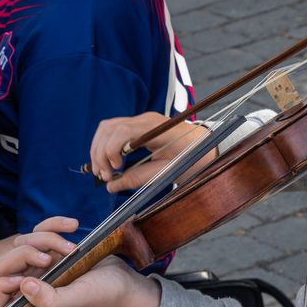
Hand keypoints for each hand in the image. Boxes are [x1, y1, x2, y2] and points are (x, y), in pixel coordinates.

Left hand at [0, 217, 160, 306]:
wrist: (127, 283)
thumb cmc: (105, 297)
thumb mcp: (78, 300)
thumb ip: (49, 300)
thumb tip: (22, 285)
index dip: (0, 287)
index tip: (25, 277)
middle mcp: (30, 289)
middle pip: (1, 267)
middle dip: (23, 256)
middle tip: (48, 259)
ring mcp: (41, 268)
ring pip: (22, 243)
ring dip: (45, 238)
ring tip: (71, 248)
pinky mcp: (53, 250)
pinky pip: (41, 229)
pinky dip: (55, 223)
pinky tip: (73, 226)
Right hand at [89, 112, 210, 191]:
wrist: (207, 147)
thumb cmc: (192, 159)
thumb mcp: (167, 172)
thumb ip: (138, 178)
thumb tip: (111, 187)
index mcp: (154, 128)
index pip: (121, 131)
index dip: (110, 151)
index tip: (114, 171)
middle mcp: (145, 119)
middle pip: (109, 128)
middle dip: (100, 153)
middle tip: (103, 176)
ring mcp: (141, 120)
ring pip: (107, 127)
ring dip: (99, 148)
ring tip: (102, 171)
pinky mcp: (139, 126)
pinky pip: (114, 130)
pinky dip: (106, 145)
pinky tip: (109, 163)